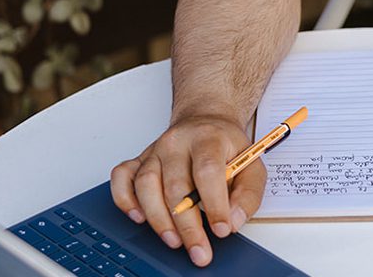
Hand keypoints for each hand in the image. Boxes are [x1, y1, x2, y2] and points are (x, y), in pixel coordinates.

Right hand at [110, 113, 265, 267]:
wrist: (205, 122)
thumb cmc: (226, 146)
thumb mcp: (251, 164)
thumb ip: (248, 194)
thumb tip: (234, 220)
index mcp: (208, 138)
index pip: (208, 171)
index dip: (214, 203)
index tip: (221, 229)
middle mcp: (177, 143)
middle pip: (176, 184)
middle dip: (187, 224)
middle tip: (199, 250)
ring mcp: (155, 151)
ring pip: (146, 184)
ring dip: (158, 218)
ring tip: (173, 240)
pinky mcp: (139, 160)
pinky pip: (122, 177)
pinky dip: (125, 199)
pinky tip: (139, 216)